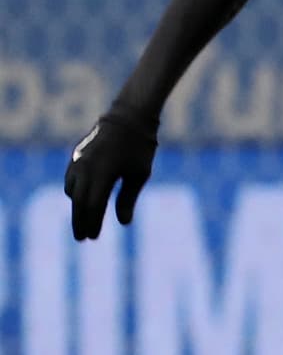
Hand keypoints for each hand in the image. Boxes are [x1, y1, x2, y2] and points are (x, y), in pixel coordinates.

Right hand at [64, 107, 158, 240]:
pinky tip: (79, 200)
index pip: (94, 205)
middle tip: (82, 238)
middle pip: (78, 201)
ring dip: (76, 207)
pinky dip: (73, 192)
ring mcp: (79, 159)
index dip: (93, 223)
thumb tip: (123, 223)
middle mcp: (87, 166)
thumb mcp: (139, 175)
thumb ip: (128, 199)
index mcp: (104, 172)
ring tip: (82, 222)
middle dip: (80, 221)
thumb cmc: (140, 148)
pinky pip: (70, 178)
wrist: (129, 117)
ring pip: (71, 190)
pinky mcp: (77, 154)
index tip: (93, 237)